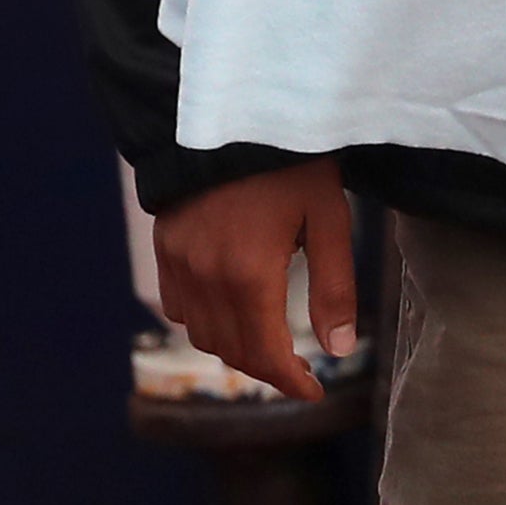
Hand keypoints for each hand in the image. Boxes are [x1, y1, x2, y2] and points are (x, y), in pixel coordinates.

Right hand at [151, 158, 354, 402]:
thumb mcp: (329, 218)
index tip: (314, 391)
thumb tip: (340, 347)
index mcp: (249, 276)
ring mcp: (179, 264)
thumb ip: (334, 286)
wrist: (232, 113)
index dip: (290, 381)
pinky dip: (205, 321)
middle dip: (268, 367)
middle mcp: (206, 279)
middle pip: (232, 349)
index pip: (265, 353)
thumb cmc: (292, 162)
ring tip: (272, 342)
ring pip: (202, 333)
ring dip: (236, 346)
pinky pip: (180, 305)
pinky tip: (233, 309)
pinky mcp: (165, 247)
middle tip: (301, 369)